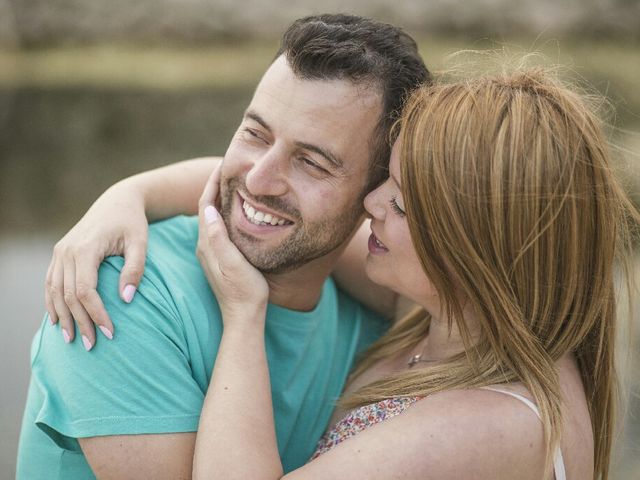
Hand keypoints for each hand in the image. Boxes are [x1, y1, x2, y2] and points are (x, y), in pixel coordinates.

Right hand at [45, 181, 148, 349]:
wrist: (118, 202)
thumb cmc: (133, 223)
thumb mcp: (140, 243)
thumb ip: (135, 269)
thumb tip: (126, 300)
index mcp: (86, 248)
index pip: (85, 290)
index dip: (96, 314)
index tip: (110, 333)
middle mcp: (67, 251)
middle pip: (68, 295)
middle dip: (80, 322)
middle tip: (92, 345)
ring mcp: (60, 252)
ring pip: (55, 291)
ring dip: (63, 317)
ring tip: (72, 339)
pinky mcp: (59, 254)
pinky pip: (50, 282)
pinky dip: (52, 303)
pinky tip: (59, 320)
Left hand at [196, 164, 268, 323]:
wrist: (244, 317)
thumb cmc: (244, 291)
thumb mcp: (233, 263)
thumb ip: (219, 238)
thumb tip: (209, 210)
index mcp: (207, 243)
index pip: (205, 205)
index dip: (212, 183)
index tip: (222, 163)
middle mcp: (206, 246)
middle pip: (207, 208)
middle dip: (215, 186)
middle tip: (228, 167)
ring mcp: (212, 253)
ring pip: (212, 218)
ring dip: (219, 199)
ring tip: (231, 182)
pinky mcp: (220, 259)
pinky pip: (218, 228)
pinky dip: (225, 213)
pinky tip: (235, 212)